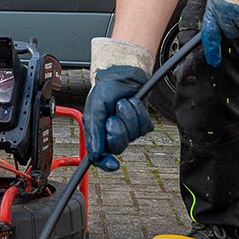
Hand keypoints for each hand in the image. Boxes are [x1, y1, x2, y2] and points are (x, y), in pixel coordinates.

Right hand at [83, 38, 155, 171]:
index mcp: (98, 134)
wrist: (123, 74)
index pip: (100, 157)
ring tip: (123, 103)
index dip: (106, 163)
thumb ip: (93, 132)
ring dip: (128, 116)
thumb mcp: (94, 108)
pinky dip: (139, 113)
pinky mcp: (142, 124)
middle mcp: (113, 134)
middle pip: (118, 146)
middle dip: (117, 130)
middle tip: (112, 117)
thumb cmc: (105, 90)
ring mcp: (129, 130)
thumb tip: (94, 155)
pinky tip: (132, 103)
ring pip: (133, 135)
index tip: (113, 164)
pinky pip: (144, 127)